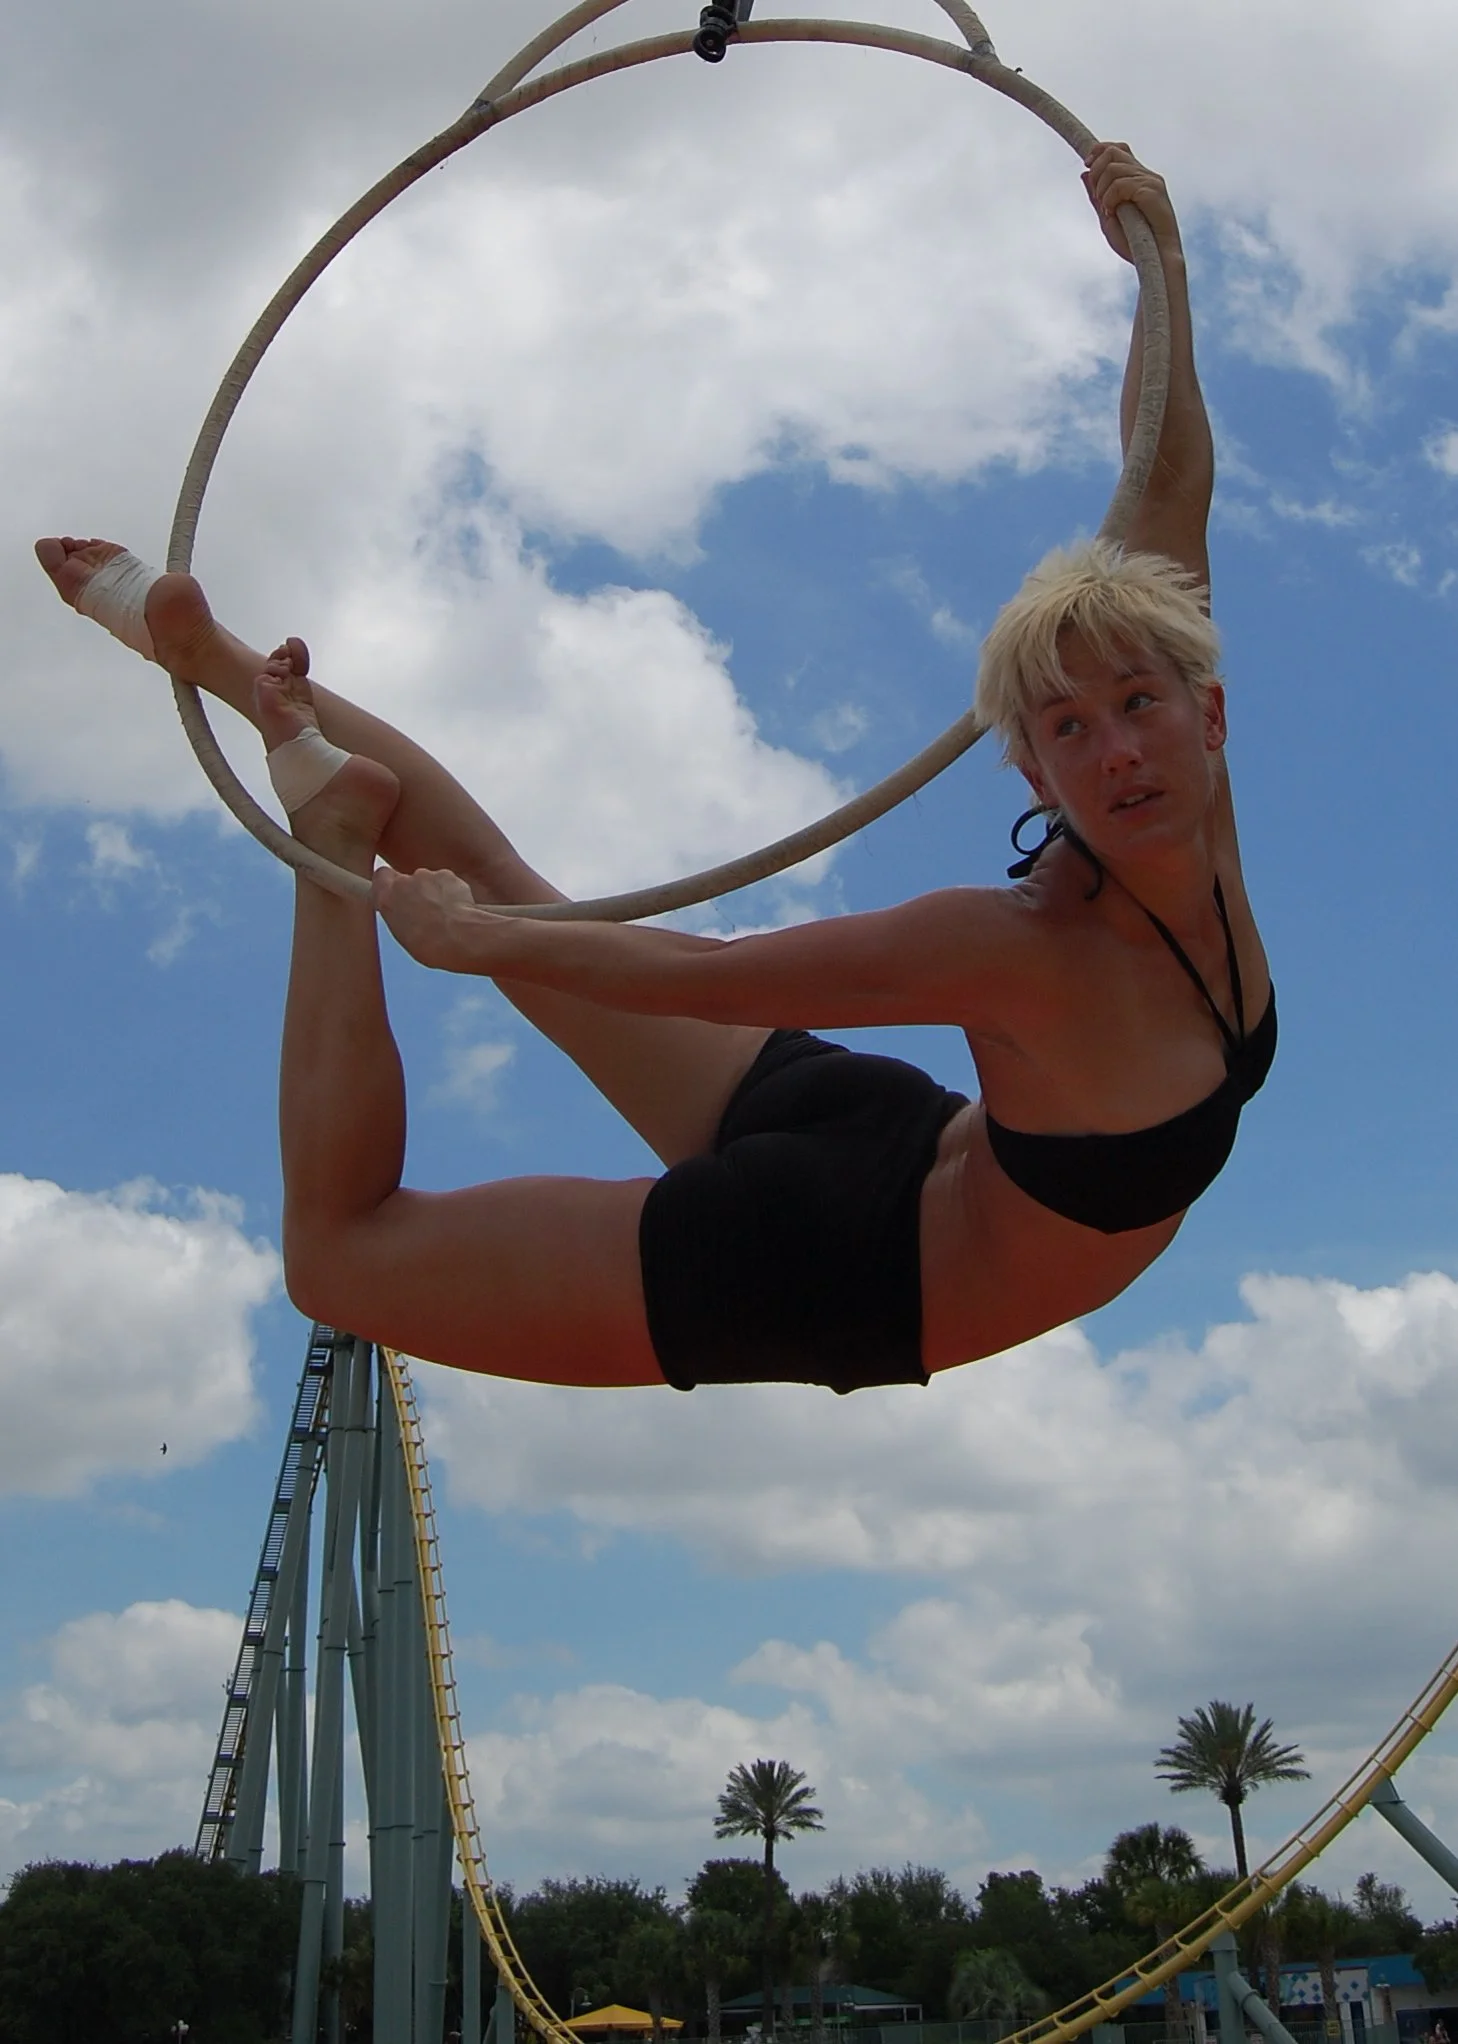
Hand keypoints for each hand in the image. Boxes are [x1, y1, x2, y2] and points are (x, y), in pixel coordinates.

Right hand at [373, 865, 502, 971]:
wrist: (459, 937)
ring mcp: (426, 876)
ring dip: (434, 892)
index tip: (397, 894)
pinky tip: (457, 907)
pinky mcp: (447, 875)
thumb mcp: (403, 935)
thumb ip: (399, 915)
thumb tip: (406, 914)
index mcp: (386, 898)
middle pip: (407, 879)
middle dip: (416, 890)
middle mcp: (403, 882)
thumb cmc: (431, 945)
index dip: (391, 884)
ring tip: (445, 914)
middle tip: (426, 911)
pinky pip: (446, 881)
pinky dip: (451, 890)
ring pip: (428, 880)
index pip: (381, 877)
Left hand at [1082, 142, 1180, 263]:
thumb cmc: (1134, 243)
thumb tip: (1084, 173)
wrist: (1155, 260)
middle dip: (1096, 171)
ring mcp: (1150, 181)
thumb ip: (1097, 196)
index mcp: (1137, 178)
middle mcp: (1145, 175)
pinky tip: (1113, 213)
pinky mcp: (1152, 191)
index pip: (1118, 149)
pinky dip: (1110, 199)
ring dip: (1102, 190)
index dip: (1099, 151)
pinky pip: (1120, 184)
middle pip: (1113, 152)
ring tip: (1108, 211)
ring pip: (1113, 168)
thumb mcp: (1107, 217)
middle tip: (1097, 197)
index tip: (1086, 164)